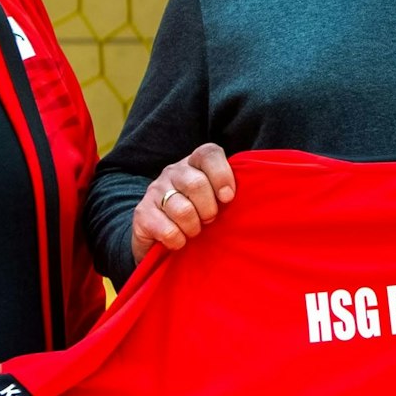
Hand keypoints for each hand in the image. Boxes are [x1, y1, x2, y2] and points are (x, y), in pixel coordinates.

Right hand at [130, 143, 237, 262]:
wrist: (159, 237)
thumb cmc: (199, 216)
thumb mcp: (216, 200)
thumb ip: (229, 192)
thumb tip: (253, 195)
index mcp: (194, 163)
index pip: (208, 153)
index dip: (222, 174)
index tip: (228, 198)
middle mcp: (173, 172)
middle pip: (196, 183)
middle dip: (208, 210)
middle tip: (209, 220)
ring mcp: (154, 190)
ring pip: (182, 209)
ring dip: (193, 228)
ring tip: (194, 231)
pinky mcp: (142, 213)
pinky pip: (167, 229)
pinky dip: (178, 241)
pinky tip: (179, 241)